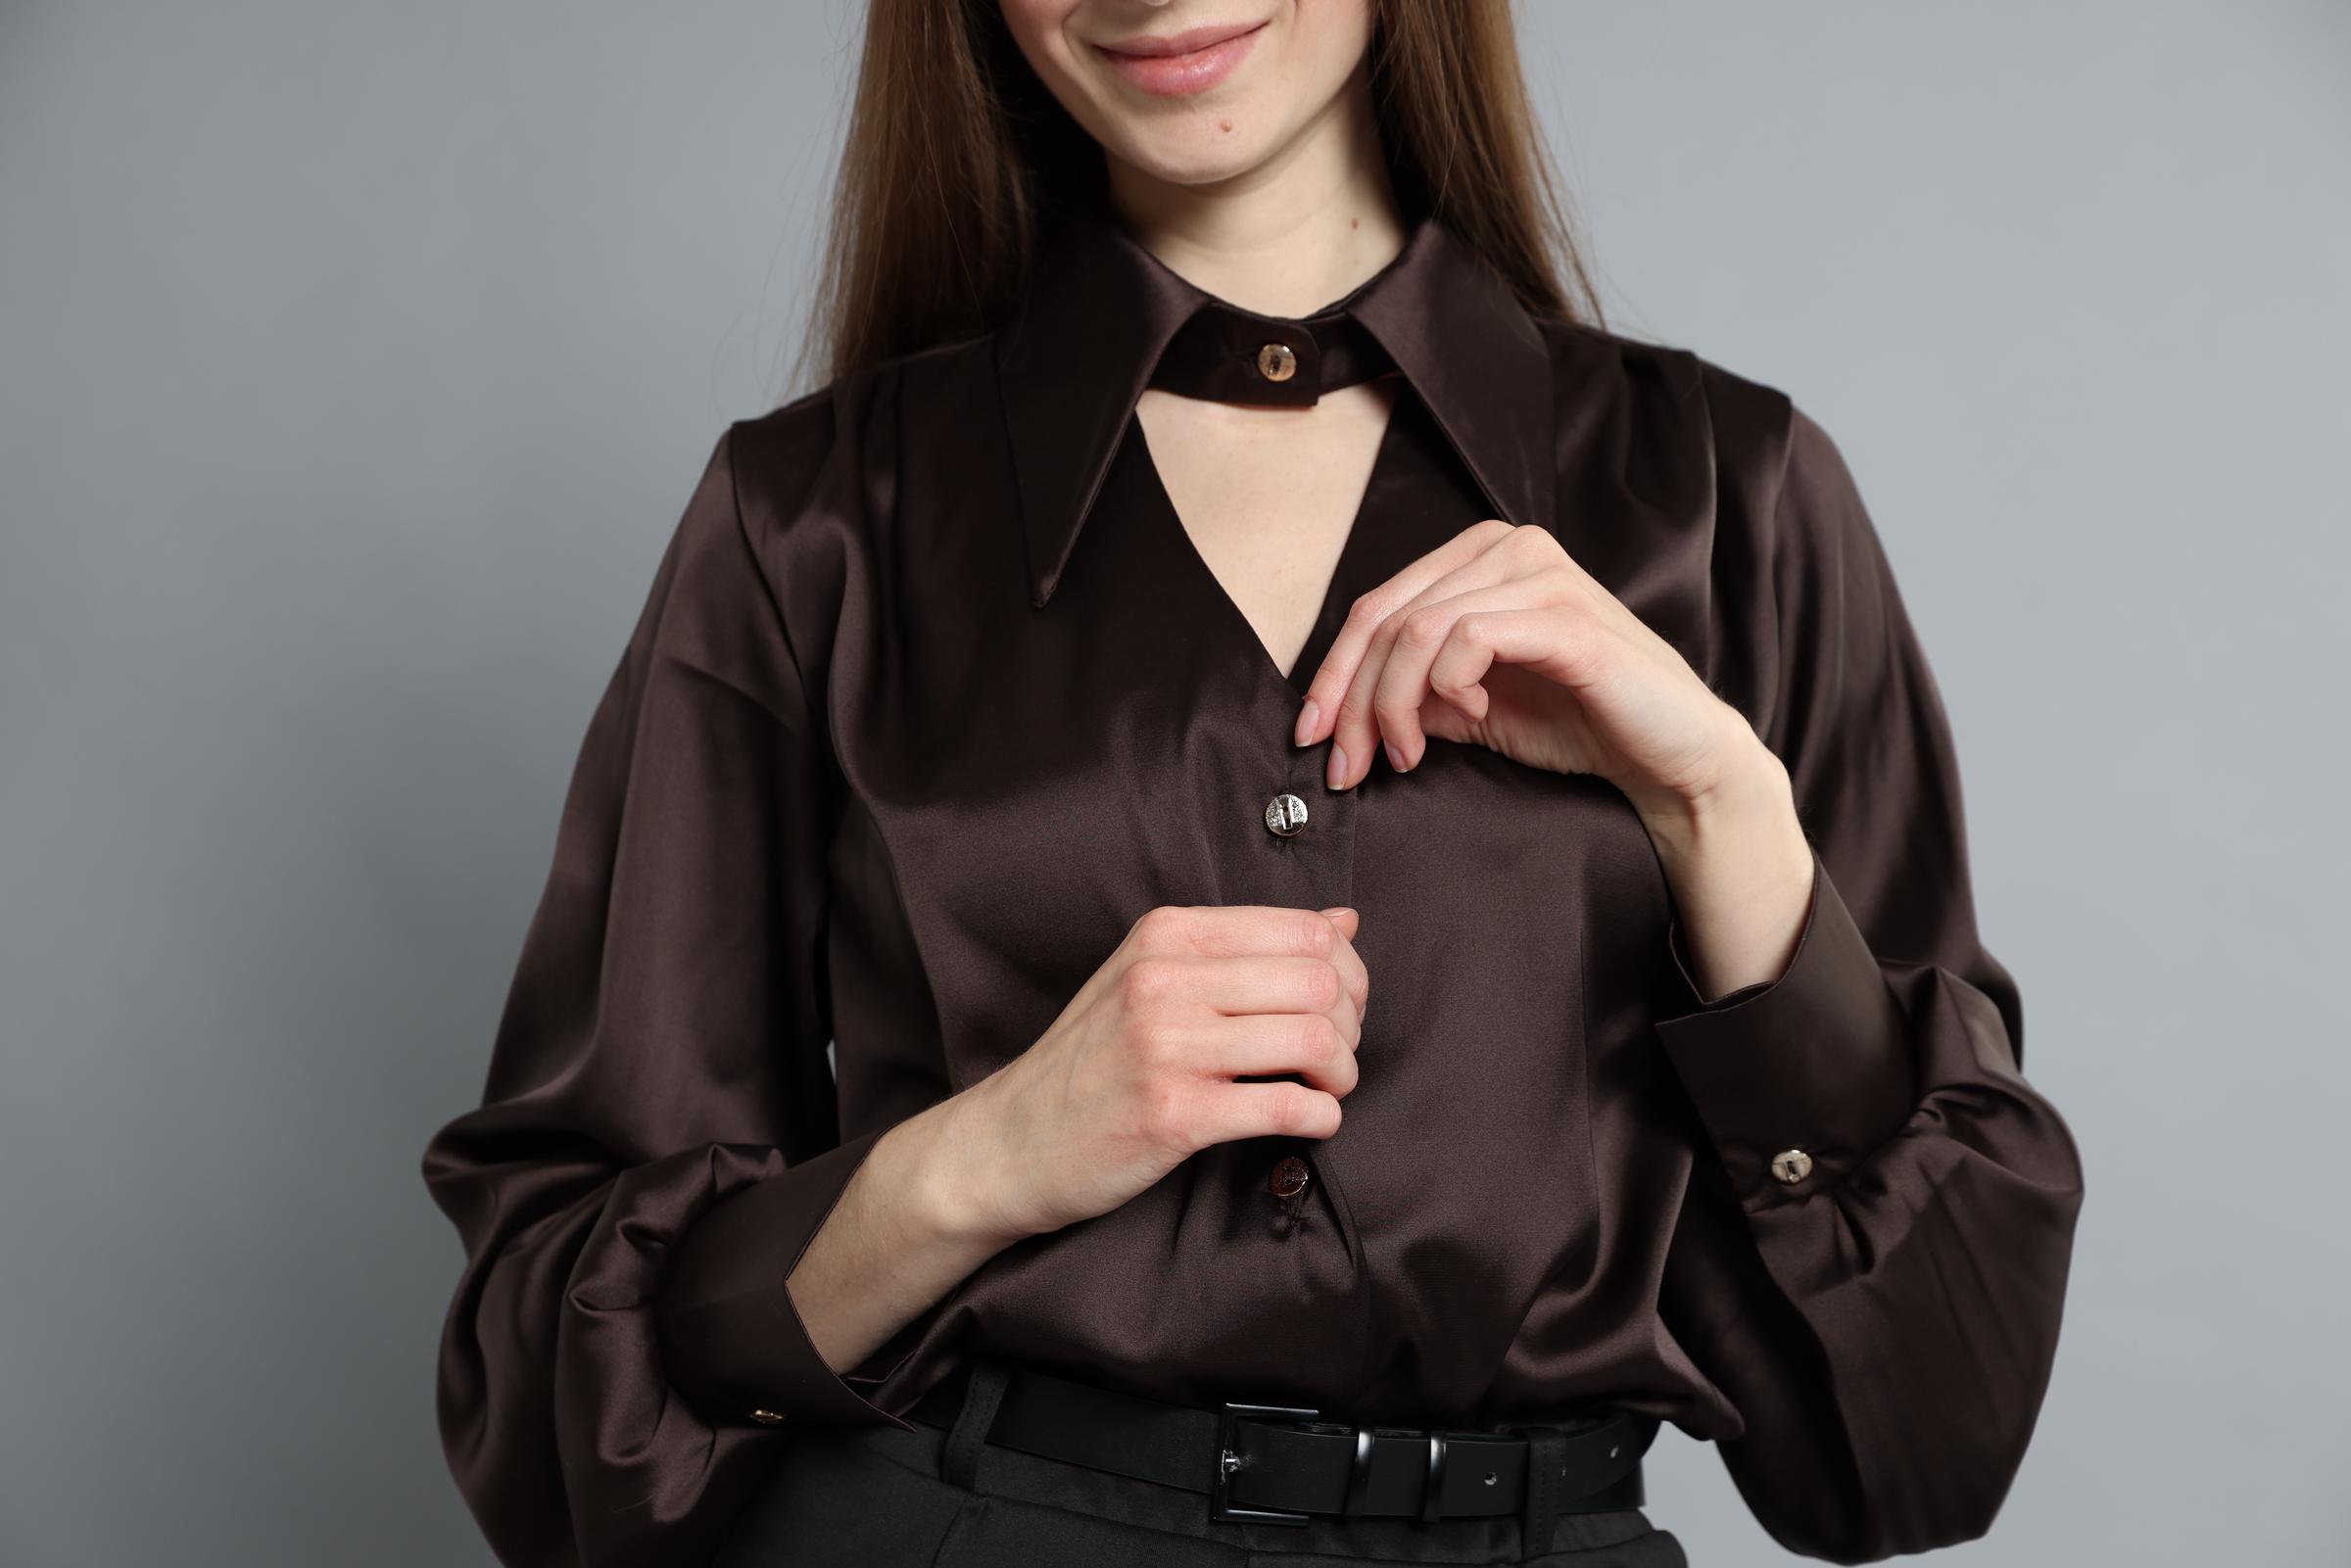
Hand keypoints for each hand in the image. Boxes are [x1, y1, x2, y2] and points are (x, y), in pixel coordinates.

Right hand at [944, 904, 1368, 1241]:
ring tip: (1326, 1089)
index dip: (1349, 973)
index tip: (1342, 1009)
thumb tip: (1344, 921)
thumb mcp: (1153, 978)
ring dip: (1341, 1073)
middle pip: (1318, 983)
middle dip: (1350, 1025)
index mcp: (1166, 935)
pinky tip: (1311, 1121)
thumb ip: (1245, 948)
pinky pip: (1288, 1106)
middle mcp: (1164, 979)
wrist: (1009, 1142)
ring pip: (1313, 1040)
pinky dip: (1321, 1117)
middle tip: (1337, 1058)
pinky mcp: (1173, 1114)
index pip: (1305, 932)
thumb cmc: (1091, 1062)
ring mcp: (1166, 1046)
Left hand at [1292, 519, 1766, 823]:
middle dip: (1352, 700)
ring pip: (1417, 630)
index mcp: (1481, 557)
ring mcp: (1541, 574)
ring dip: (1394, 705)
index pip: (1377, 606)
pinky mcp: (1567, 616)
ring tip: (1405, 756)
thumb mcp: (1471, 708)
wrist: (1671, 757)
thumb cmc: (1579, 724)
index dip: (1334, 674)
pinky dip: (1448, 688)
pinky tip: (1472, 716)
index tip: (1313, 737)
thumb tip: (1340, 712)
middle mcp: (1509, 547)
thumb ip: (1413, 692)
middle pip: (1386, 617)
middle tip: (1347, 765)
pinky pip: (1469, 639)